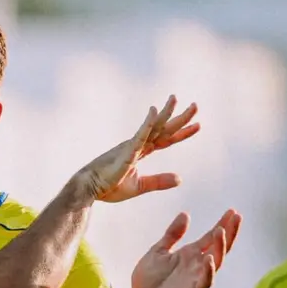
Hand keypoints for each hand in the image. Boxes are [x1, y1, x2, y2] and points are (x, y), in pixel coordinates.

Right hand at [78, 95, 198, 202]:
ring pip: (152, 127)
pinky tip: (153, 111)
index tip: (198, 125)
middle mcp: (137, 144)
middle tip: (196, 106)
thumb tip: (181, 178)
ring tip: (176, 98)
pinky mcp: (125, 151)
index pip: (166, 139)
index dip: (182, 133)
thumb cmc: (108, 186)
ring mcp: (131, 146)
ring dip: (166, 113)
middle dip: (181, 118)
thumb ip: (159, 181)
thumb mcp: (139, 186)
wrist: (88, 189)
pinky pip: (139, 135)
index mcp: (140, 151)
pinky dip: (147, 123)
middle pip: (163, 129)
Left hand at [131, 209, 241, 287]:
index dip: (222, 224)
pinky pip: (204, 282)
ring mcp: (195, 279)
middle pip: (219, 247)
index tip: (232, 211)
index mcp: (189, 255)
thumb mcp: (159, 251)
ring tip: (221, 231)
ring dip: (219, 247)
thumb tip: (186, 214)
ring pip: (215, 262)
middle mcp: (197, 265)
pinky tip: (209, 258)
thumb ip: (172, 234)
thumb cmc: (149, 280)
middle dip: (229, 232)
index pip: (210, 237)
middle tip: (236, 217)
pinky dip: (208, 271)